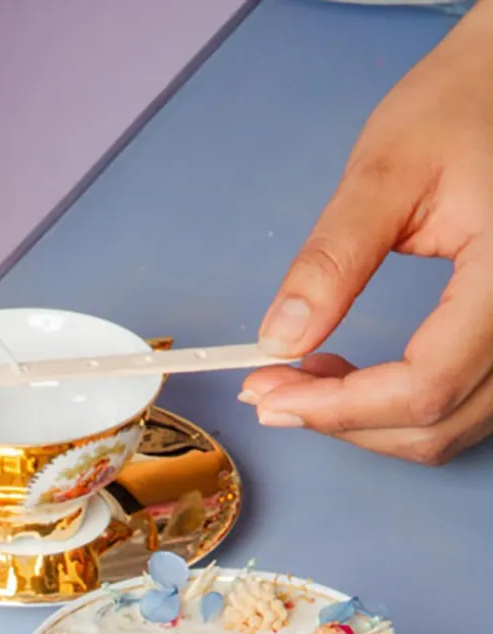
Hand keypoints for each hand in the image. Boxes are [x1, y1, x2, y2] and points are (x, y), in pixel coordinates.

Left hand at [242, 0, 492, 464]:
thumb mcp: (387, 169)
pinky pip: (463, 404)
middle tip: (270, 394)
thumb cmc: (464, 106)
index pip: (426, 386)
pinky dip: (402, 409)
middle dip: (344, 422)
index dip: (340, 408)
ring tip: (304, 384)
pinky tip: (354, 380)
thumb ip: (333, 260)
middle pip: (437, 423)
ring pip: (450, 427)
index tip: (269, 393)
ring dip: (370, 423)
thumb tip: (280, 340)